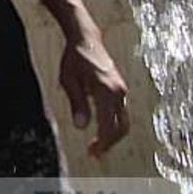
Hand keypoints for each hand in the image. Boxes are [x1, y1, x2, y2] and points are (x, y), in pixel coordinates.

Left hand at [59, 31, 129, 158]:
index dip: (102, 143)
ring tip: (96, 145)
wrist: (86, 38)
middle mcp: (118, 91)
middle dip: (110, 143)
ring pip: (123, 120)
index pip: (108, 125)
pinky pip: (121, 111)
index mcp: (105, 90)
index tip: (93, 153)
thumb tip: (81, 126)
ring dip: (112, 135)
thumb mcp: (69, 81)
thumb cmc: (75, 58)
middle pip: (121, 127)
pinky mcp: (121, 88)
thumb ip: (77, 104)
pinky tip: (100, 128)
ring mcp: (121, 89)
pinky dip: (113, 124)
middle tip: (95, 154)